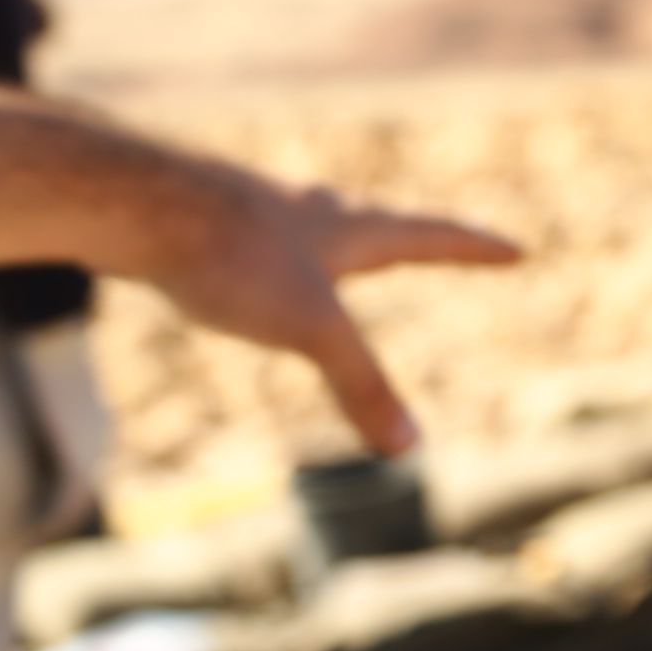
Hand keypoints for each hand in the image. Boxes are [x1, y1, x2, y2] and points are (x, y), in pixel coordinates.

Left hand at [132, 166, 520, 456]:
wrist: (136, 203)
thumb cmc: (232, 254)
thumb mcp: (311, 328)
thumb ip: (361, 385)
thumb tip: (411, 447)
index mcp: (348, 228)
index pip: (431, 234)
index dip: (474, 248)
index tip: (515, 250)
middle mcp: (309, 211)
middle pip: (375, 223)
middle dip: (411, 238)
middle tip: (437, 240)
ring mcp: (257, 212)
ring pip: (313, 224)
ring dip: (339, 239)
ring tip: (342, 245)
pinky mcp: (209, 223)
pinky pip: (258, 239)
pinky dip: (278, 253)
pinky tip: (250, 261)